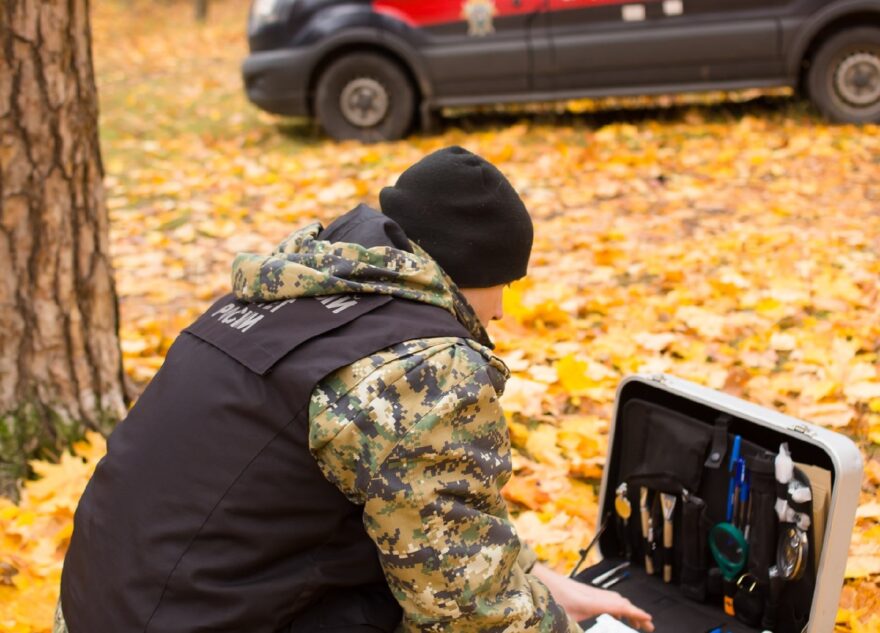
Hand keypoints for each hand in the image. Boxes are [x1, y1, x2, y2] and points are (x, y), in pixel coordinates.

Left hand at [531, 563, 654, 631]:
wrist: (538, 579)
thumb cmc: (549, 597)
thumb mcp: (565, 619)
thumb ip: (577, 629)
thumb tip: (585, 630)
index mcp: (592, 602)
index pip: (620, 607)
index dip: (637, 614)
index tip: (649, 620)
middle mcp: (594, 594)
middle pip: (621, 602)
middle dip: (636, 614)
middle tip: (647, 626)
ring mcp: (589, 591)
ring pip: (614, 599)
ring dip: (626, 609)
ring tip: (634, 622)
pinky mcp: (584, 591)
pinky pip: (606, 598)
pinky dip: (616, 606)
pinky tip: (614, 614)